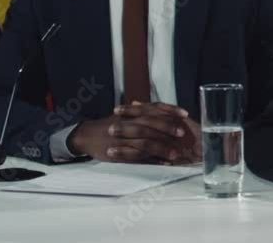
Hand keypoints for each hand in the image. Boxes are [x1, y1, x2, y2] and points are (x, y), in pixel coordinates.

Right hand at [69, 102, 192, 163]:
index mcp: (134, 113)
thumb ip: (144, 112)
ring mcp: (124, 139)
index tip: (185, 114)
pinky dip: (152, 160)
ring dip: (162, 148)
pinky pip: (137, 157)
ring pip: (145, 142)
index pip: (155, 108)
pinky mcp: (120, 152)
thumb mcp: (127, 115)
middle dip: (168, 128)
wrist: (87, 135)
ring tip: (176, 154)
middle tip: (182, 133)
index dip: (170, 110)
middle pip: (151, 123)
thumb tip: (164, 110)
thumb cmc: (110, 124)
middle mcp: (129, 123)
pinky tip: (163, 164)